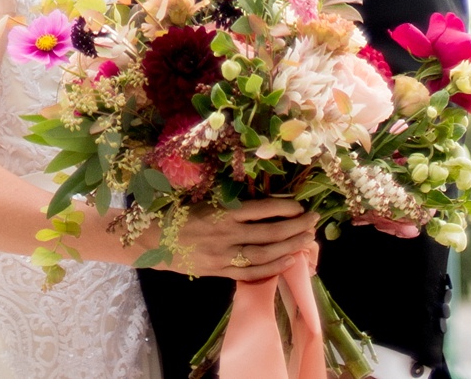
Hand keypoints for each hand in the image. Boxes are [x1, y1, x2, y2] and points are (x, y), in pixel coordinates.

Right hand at [170, 196, 314, 281]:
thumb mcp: (204, 198)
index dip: (283, 208)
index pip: (260, 210)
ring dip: (289, 247)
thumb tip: (261, 197)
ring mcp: (224, 256)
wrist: (156, 241)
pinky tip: (289, 261)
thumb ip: (230, 201)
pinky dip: (272, 268)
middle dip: (294, 228)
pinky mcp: (221, 271)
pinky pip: (251, 273)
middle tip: (314, 221)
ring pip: (264, 255)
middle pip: (268, 234)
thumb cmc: (181, 213)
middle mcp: (226, 235)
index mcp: (222, 212)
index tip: (300, 205)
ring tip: (307, 240)